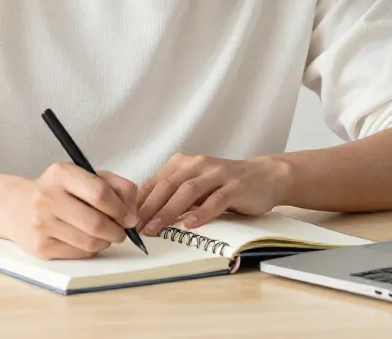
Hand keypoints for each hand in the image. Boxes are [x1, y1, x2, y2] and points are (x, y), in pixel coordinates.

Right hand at [4, 162, 138, 258]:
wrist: (16, 206)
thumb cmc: (58, 190)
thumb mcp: (84, 176)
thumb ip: (115, 186)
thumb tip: (132, 213)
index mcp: (61, 174)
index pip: (99, 193)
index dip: (121, 208)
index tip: (130, 217)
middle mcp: (47, 197)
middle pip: (95, 222)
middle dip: (117, 230)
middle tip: (122, 231)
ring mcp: (41, 224)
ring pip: (89, 242)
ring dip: (106, 241)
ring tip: (106, 235)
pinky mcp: (40, 247)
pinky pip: (79, 253)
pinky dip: (91, 249)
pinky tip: (88, 240)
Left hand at [135, 153, 290, 235]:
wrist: (264, 176)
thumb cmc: (225, 184)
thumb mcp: (196, 184)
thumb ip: (174, 193)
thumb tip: (142, 212)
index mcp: (184, 163)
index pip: (156, 181)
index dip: (140, 201)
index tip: (127, 219)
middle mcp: (198, 164)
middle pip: (168, 185)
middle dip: (149, 207)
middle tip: (136, 227)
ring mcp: (218, 174)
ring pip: (188, 191)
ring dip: (169, 211)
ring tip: (156, 228)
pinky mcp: (235, 187)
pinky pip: (216, 200)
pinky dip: (201, 212)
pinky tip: (190, 225)